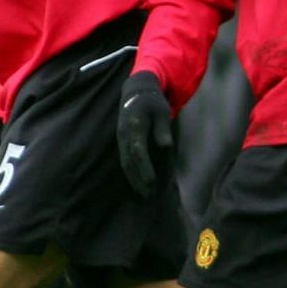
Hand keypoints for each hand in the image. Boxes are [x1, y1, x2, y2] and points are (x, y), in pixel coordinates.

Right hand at [116, 70, 172, 196]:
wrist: (136, 90)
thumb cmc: (153, 101)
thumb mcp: (162, 111)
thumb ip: (162, 129)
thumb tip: (166, 146)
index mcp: (134, 126)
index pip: (138, 151)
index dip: (144, 168)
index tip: (152, 182)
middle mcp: (124, 134)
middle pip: (129, 161)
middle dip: (138, 180)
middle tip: (148, 197)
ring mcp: (121, 138)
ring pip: (125, 163)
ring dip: (133, 180)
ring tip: (142, 196)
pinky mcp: (121, 141)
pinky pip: (124, 160)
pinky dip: (130, 173)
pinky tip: (136, 184)